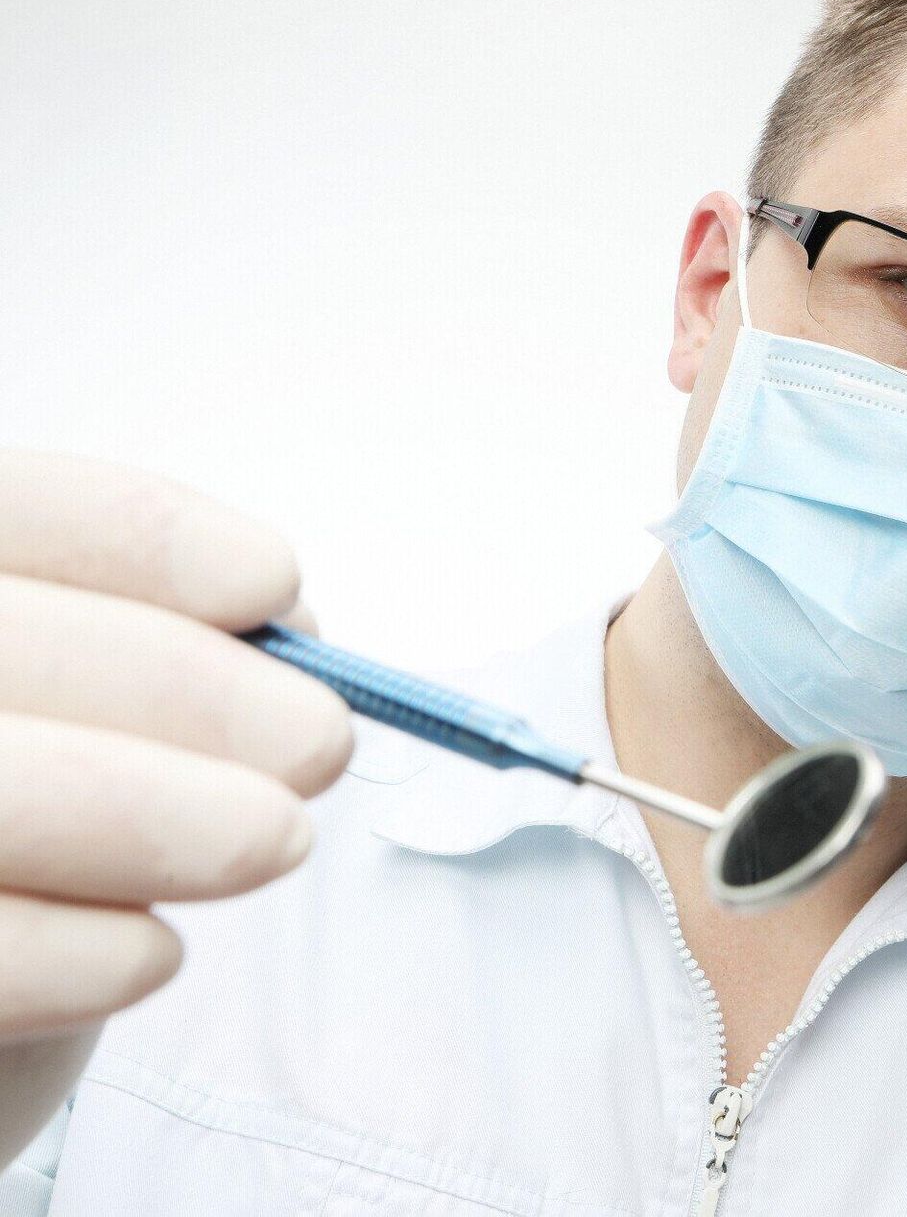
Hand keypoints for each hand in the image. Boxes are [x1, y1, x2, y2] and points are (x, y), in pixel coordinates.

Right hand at [0, 450, 351, 1164]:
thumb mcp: (107, 711)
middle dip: (177, 687)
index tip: (273, 583)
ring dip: (146, 817)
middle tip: (319, 743)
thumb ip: (169, 642)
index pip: (11, 510)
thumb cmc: (47, 822)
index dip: (140, 539)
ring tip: (278, 839)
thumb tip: (289, 628)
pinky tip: (155, 952)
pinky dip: (66, 953)